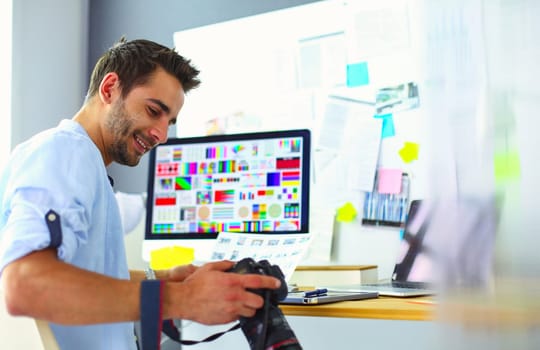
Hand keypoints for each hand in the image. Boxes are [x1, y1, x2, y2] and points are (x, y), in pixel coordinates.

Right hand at [163, 260, 280, 324]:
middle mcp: (235, 296)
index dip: (270, 282)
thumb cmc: (194, 286)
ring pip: (250, 312)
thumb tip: (232, 264)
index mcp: (233, 282)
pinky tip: (229, 308)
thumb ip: (224, 265)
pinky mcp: (225, 319)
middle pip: (258, 301)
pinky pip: (237, 318)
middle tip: (252, 296)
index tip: (276, 283)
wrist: (183, 300)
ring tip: (240, 303)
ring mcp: (231, 309)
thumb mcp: (209, 268)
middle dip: (257, 299)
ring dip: (248, 308)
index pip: (258, 281)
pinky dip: (236, 314)